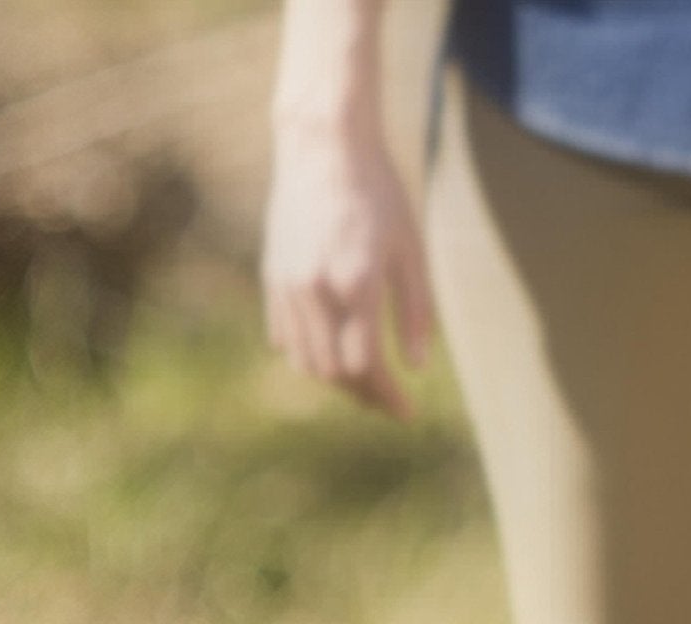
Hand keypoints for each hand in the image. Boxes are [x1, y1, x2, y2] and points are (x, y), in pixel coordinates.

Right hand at [262, 121, 433, 413]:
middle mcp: (316, 288)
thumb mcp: (410, 248)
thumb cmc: (378, 192)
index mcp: (356, 282)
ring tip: (364, 383)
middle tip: (390, 401)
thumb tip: (418, 368)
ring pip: (307, 362)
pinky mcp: (272, 275)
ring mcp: (288, 283)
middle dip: (366, 396)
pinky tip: (332, 355)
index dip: (389, 398)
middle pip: (336, 372)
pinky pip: (285, 337)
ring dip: (337, 381)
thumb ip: (416, 310)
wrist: (322, 143)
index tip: (408, 412)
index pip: (368, 366)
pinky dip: (308, 356)